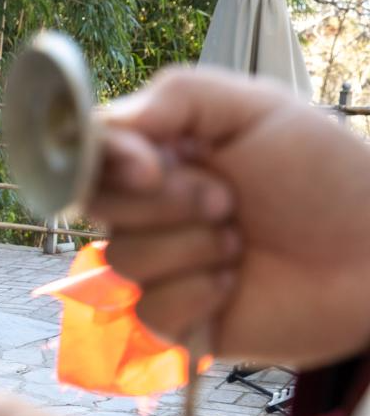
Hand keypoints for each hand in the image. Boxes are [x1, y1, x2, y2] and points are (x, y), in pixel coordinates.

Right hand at [90, 67, 369, 367]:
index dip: (108, 161)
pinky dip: (196, 295)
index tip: (150, 165)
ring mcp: (159, 265)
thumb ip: (177, 96)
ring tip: (240, 243)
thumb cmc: (324, 176)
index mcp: (161, 153)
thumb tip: (105, 124)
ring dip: (190, 248)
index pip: (92, 153)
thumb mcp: (257, 108)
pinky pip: (149, 310)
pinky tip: (233, 284)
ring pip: (123, 259)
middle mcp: (151, 209)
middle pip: (98, 206)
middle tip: (227, 201)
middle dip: (168, 202)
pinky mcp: (175, 318)